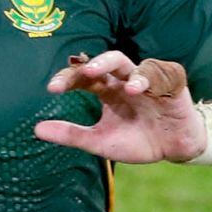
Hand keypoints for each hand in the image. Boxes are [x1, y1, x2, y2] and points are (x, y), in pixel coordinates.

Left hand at [34, 51, 207, 162]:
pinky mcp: (172, 86)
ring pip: (136, 65)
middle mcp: (126, 80)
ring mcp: (149, 82)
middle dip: (96, 63)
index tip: (52, 88)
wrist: (175, 150)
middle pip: (109, 61)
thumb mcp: (101, 142)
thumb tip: (36, 129)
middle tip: (84, 71)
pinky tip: (137, 89)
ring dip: (128, 72)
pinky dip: (149, 79)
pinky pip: (162, 74)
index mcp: (107, 90)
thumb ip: (71, 135)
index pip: (84, 77)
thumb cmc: (138, 141)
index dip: (68, 79)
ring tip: (119, 86)